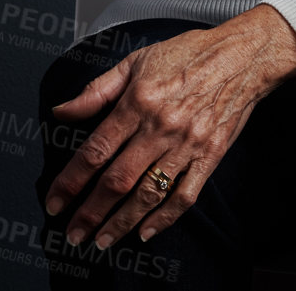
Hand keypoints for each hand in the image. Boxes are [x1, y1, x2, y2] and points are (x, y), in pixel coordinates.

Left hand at [41, 6, 295, 251]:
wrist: (241, 57)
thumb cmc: (186, 54)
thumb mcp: (134, 61)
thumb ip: (96, 90)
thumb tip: (61, 111)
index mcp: (137, 102)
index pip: (95, 150)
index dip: (70, 181)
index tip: (54, 202)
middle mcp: (160, 127)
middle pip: (118, 180)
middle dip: (91, 212)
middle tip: (73, 234)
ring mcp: (187, 144)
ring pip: (149, 193)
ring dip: (122, 222)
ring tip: (103, 241)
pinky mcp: (210, 156)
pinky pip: (186, 195)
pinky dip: (166, 218)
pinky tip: (146, 232)